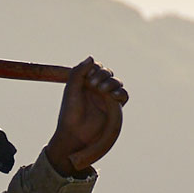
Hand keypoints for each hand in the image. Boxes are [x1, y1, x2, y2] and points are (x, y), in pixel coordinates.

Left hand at [42, 57, 128, 173]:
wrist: (75, 135)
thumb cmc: (70, 113)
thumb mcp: (71, 89)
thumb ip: (79, 72)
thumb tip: (91, 57)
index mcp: (85, 82)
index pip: (96, 67)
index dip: (95, 68)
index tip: (88, 77)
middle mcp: (96, 88)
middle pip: (107, 73)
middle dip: (103, 75)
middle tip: (93, 85)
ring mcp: (106, 98)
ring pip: (117, 82)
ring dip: (111, 83)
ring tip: (102, 90)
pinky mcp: (115, 108)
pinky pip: (123, 95)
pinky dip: (120, 93)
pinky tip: (113, 96)